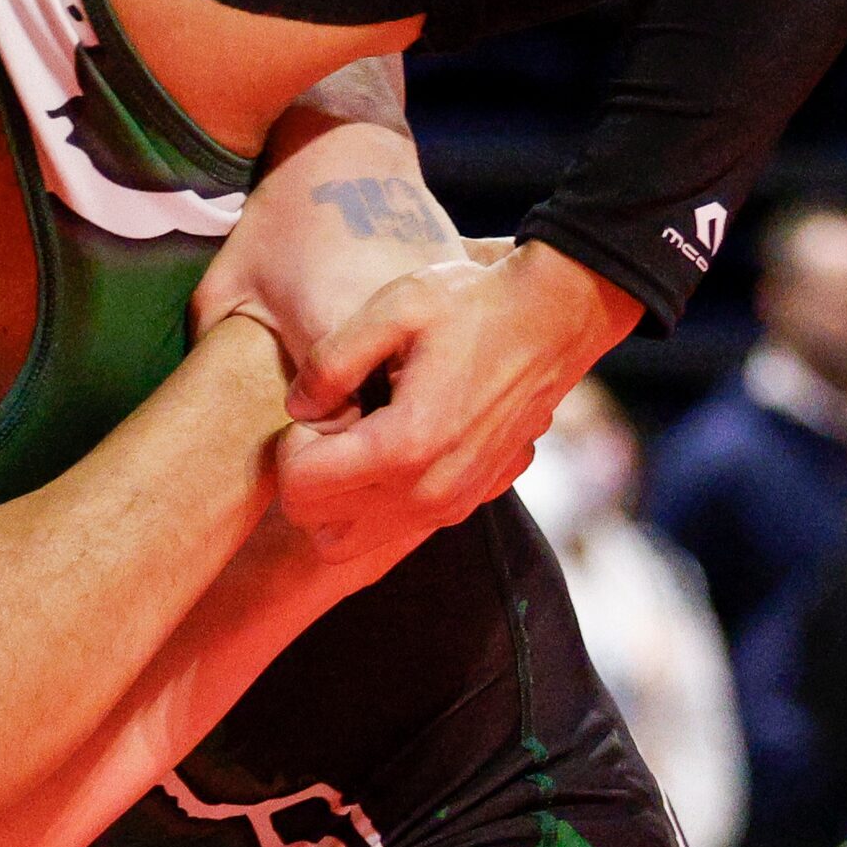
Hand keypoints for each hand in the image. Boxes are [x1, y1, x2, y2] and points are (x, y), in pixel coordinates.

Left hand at [276, 242, 642, 558]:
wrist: (556, 317)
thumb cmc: (473, 305)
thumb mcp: (393, 309)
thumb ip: (331, 361)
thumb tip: (297, 406)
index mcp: (405, 444)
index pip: (301, 490)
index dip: (290, 447)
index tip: (319, 408)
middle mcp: (431, 490)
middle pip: (321, 529)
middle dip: (309, 481)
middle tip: (333, 425)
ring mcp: (455, 502)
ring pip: (358, 542)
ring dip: (341, 499)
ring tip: (360, 436)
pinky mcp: (471, 499)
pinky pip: (399, 527)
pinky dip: (378, 500)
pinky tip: (396, 445)